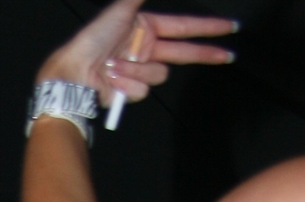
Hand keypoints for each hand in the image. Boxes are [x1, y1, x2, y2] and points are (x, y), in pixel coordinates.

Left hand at [39, 3, 236, 105]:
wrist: (75, 71)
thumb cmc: (94, 37)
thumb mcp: (122, 7)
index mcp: (147, 29)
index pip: (185, 28)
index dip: (207, 29)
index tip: (228, 28)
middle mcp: (146, 50)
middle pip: (184, 53)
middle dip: (206, 54)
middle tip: (228, 56)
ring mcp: (140, 71)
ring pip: (158, 75)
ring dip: (136, 71)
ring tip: (113, 66)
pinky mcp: (131, 91)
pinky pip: (141, 90)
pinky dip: (126, 85)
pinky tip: (111, 80)